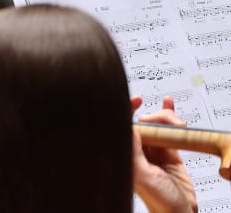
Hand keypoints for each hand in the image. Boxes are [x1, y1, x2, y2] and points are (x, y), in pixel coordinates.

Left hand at [133, 95, 198, 212]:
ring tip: (178, 126)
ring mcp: (153, 151)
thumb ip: (133, 153)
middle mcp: (137, 151)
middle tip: (165, 122)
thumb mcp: (142, 176)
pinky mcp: (169, 153)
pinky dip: (170, 117)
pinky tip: (169, 105)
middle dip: (155, 117)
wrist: (180, 212)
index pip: (122, 127)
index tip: (136, 100)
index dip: (126, 110)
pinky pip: (168, 131)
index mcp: (125, 155)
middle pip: (142, 122)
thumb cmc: (158, 200)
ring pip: (157, 124)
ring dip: (167, 119)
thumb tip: (127, 128)